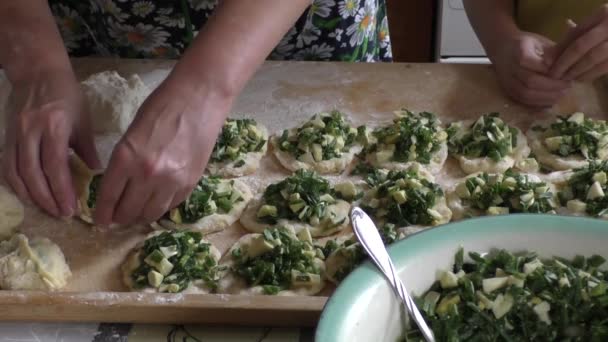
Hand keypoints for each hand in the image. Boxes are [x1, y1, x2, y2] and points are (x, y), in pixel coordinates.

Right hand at [4, 69, 100, 216]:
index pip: (55, 166)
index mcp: (54, 126)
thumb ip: (88, 149)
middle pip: (33, 174)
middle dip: (47, 199)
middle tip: (61, 214)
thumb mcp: (83, 120)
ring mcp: (14, 134)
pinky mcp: (5, 136)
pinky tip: (28, 195)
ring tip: (47, 209)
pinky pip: (6, 166)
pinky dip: (15, 184)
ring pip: (16, 173)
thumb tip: (97, 175)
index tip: (71, 209)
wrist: (36, 71)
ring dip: (31, 195)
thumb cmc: (66, 95)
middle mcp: (30, 132)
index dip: (62, 190)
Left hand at [93, 72, 231, 225]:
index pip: (109, 196)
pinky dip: (161, 207)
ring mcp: (172, 181)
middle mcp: (148, 175)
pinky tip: (156, 202)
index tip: (99, 221)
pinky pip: (171, 205)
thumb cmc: (162, 105)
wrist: (200, 97)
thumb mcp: (132, 131)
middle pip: (128, 211)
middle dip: (119, 217)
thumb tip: (118, 184)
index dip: (102, 213)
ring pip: (151, 214)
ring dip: (140, 217)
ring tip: (136, 214)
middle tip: (116, 218)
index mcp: (127, 157)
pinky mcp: (191, 182)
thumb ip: (124, 160)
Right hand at [488, 31, 570, 106]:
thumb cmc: (527, 44)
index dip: (549, 69)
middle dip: (552, 86)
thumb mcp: (540, 42)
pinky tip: (551, 99)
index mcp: (518, 50)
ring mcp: (507, 81)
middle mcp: (510, 67)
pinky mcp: (508, 91)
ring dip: (546, 96)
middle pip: (530, 81)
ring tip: (562, 94)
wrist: (502, 49)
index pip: (531, 62)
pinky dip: (538, 102)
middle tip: (568, 85)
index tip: (565, 71)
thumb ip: (552, 53)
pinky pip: (523, 100)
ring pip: (526, 94)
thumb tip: (564, 65)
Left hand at [550, 6, 607, 80]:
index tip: (547, 63)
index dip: (559, 49)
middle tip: (553, 75)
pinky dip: (589, 75)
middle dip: (564, 63)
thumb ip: (571, 38)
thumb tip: (547, 57)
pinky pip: (603, 67)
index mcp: (602, 15)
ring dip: (575, 71)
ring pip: (591, 58)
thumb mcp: (591, 28)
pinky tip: (579, 79)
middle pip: (580, 47)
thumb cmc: (604, 32)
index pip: (574, 33)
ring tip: (565, 79)